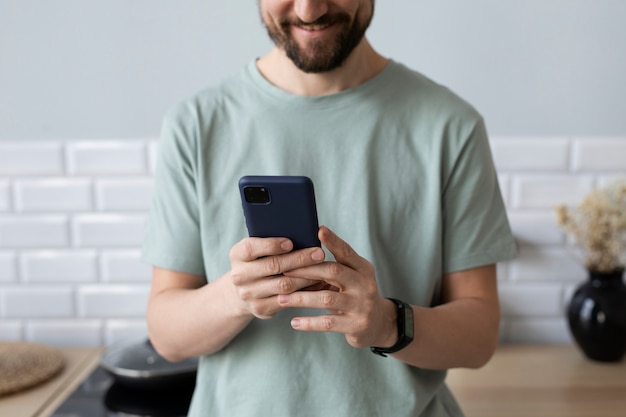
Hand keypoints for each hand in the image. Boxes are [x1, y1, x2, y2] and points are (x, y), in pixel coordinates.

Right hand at [228, 237, 325, 319]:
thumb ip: (272, 241)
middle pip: (272, 266)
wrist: (245, 290)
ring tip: (322, 269)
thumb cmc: (259, 261)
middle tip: (319, 253)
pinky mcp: (260, 309)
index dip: (271, 245)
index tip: (290, 242)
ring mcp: (248, 294)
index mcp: (237, 255)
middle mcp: (239, 275)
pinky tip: (316, 284)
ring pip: (283, 284)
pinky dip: (304, 291)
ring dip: (305, 276)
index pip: (251, 248)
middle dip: (299, 259)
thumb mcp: (258, 249)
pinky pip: (287, 300)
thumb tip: (303, 234)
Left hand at [278, 226, 397, 348]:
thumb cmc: (355, 295)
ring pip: (327, 298)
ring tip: (282, 298)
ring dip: (301, 298)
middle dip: (306, 270)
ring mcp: (361, 306)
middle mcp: (365, 284)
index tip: (319, 230)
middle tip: (284, 269)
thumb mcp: (352, 277)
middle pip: (333, 271)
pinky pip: (328, 323)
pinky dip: (309, 322)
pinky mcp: (356, 325)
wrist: (378, 324)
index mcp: (363, 268)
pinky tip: (294, 322)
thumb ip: (335, 266)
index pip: (347, 252)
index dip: (333, 241)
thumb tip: (303, 252)